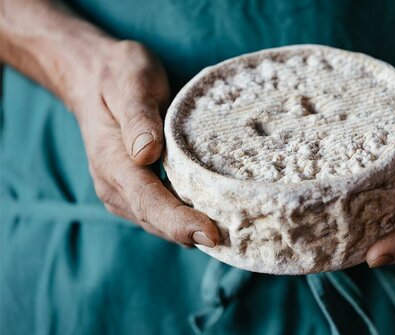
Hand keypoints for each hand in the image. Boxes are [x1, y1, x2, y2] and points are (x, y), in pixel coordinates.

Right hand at [71, 41, 218, 247]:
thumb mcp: (130, 83)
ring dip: (191, 230)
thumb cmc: (118, 75)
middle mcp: (115, 185)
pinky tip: (215, 217)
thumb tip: (147, 153)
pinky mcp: (137, 189)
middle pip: (157, 220)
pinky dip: (186, 217)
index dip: (178, 221)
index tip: (210, 233)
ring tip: (233, 234)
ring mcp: (124, 191)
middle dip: (192, 233)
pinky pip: (162, 211)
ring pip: (160, 222)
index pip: (148, 201)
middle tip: (237, 240)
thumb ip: (137, 118)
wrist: (94, 76)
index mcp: (112, 162)